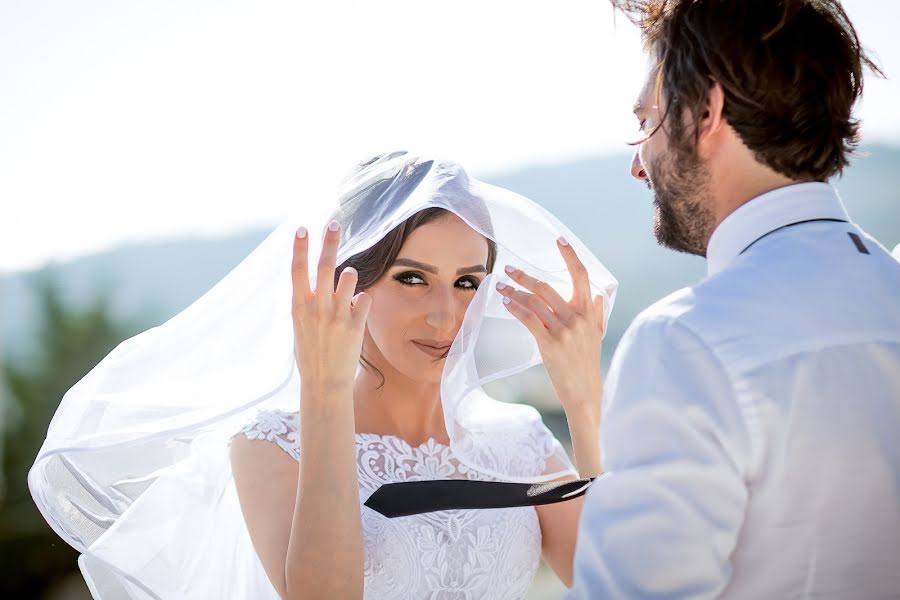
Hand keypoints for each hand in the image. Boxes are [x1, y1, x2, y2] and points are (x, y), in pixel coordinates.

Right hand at [291, 221, 371, 396]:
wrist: (324, 383)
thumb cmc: (311, 354)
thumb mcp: (301, 326)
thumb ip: (310, 303)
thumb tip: (320, 282)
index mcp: (299, 307)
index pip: (297, 270)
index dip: (299, 248)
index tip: (302, 228)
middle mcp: (317, 308)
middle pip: (325, 266)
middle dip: (329, 241)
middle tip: (334, 223)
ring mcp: (336, 315)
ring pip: (349, 277)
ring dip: (350, 275)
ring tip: (347, 283)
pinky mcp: (355, 325)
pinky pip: (364, 299)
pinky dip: (362, 302)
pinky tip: (356, 313)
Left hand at [495, 237, 607, 419]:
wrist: (584, 391)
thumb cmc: (587, 363)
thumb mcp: (597, 335)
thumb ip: (597, 312)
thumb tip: (600, 293)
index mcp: (589, 311)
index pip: (581, 276)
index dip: (570, 256)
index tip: (559, 240)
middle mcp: (577, 317)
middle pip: (547, 287)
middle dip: (524, 276)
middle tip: (509, 268)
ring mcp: (564, 330)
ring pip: (534, 302)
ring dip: (514, 292)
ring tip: (500, 287)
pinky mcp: (550, 344)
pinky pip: (529, 320)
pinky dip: (516, 309)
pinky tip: (506, 304)